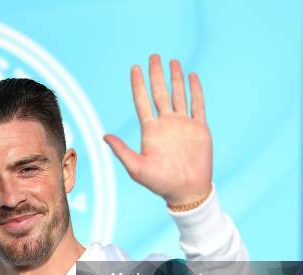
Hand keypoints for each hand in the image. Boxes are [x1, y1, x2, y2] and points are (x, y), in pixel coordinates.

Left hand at [104, 54, 212, 205]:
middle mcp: (166, 124)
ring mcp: (183, 125)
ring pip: (178, 95)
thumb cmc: (159, 182)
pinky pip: (198, 105)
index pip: (142, 101)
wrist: (186, 190)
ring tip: (172, 61)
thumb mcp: (136, 167)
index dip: (138, 84)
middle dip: (156, 75)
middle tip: (153, 56)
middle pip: (159, 93)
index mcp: (150, 130)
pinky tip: (192, 76)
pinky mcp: (199, 129)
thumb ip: (121, 150)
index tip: (134, 68)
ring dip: (175, 78)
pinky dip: (195, 90)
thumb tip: (103, 135)